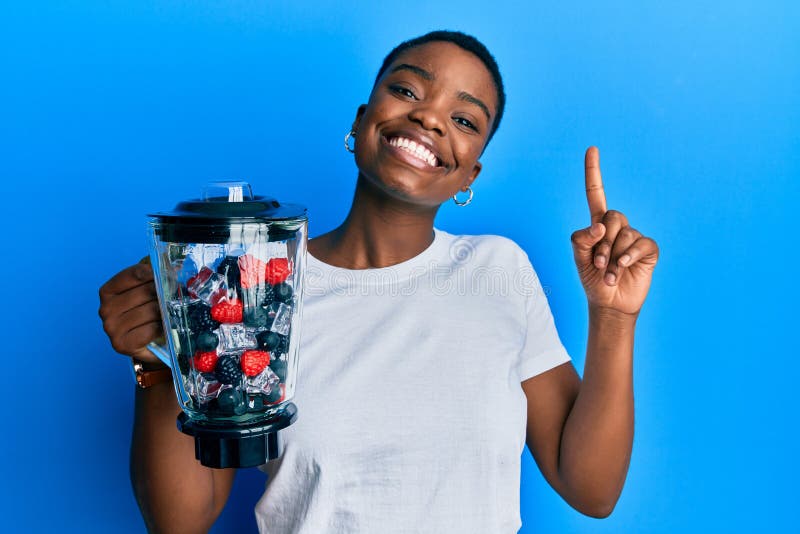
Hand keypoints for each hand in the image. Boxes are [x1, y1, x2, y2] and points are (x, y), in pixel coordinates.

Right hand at [98, 258, 163, 363]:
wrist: (148, 346)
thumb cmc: (147, 316)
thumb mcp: (146, 294)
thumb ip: (154, 279)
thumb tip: (175, 266)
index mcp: (108, 291)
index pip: (136, 274)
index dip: (156, 274)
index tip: (169, 277)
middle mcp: (105, 308)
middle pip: (146, 292)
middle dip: (164, 295)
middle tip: (173, 299)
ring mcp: (111, 327)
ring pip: (151, 310)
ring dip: (164, 312)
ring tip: (166, 315)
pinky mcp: (121, 344)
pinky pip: (151, 328)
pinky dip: (161, 327)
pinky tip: (161, 328)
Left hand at [570, 147, 658, 315]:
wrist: (609, 302)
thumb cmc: (592, 279)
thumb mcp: (578, 258)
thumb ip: (581, 238)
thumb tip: (600, 226)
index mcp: (598, 225)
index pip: (596, 194)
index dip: (594, 172)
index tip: (591, 148)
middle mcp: (618, 227)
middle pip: (613, 217)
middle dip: (602, 243)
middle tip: (598, 264)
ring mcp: (634, 237)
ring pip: (625, 234)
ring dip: (612, 257)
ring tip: (609, 274)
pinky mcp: (648, 250)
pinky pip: (640, 245)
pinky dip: (628, 257)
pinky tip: (622, 268)